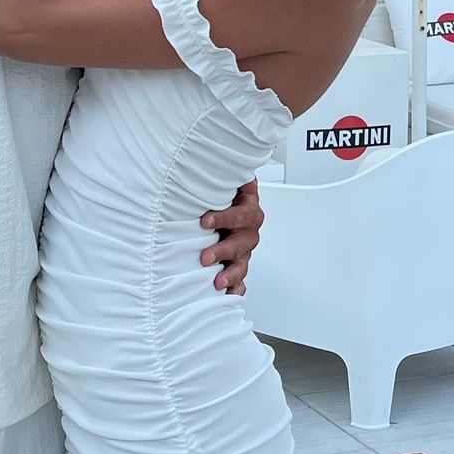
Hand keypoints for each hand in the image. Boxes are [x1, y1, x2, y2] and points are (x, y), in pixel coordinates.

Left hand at [199, 179, 264, 295]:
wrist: (227, 205)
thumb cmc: (223, 194)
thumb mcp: (226, 181)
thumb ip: (225, 173)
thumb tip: (221, 157)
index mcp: (248, 209)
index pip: (241, 215)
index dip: (224, 218)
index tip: (204, 220)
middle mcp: (249, 231)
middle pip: (242, 243)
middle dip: (223, 250)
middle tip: (204, 256)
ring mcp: (245, 250)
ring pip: (242, 264)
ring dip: (230, 274)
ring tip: (216, 283)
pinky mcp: (238, 264)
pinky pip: (241, 280)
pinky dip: (235, 289)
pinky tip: (228, 296)